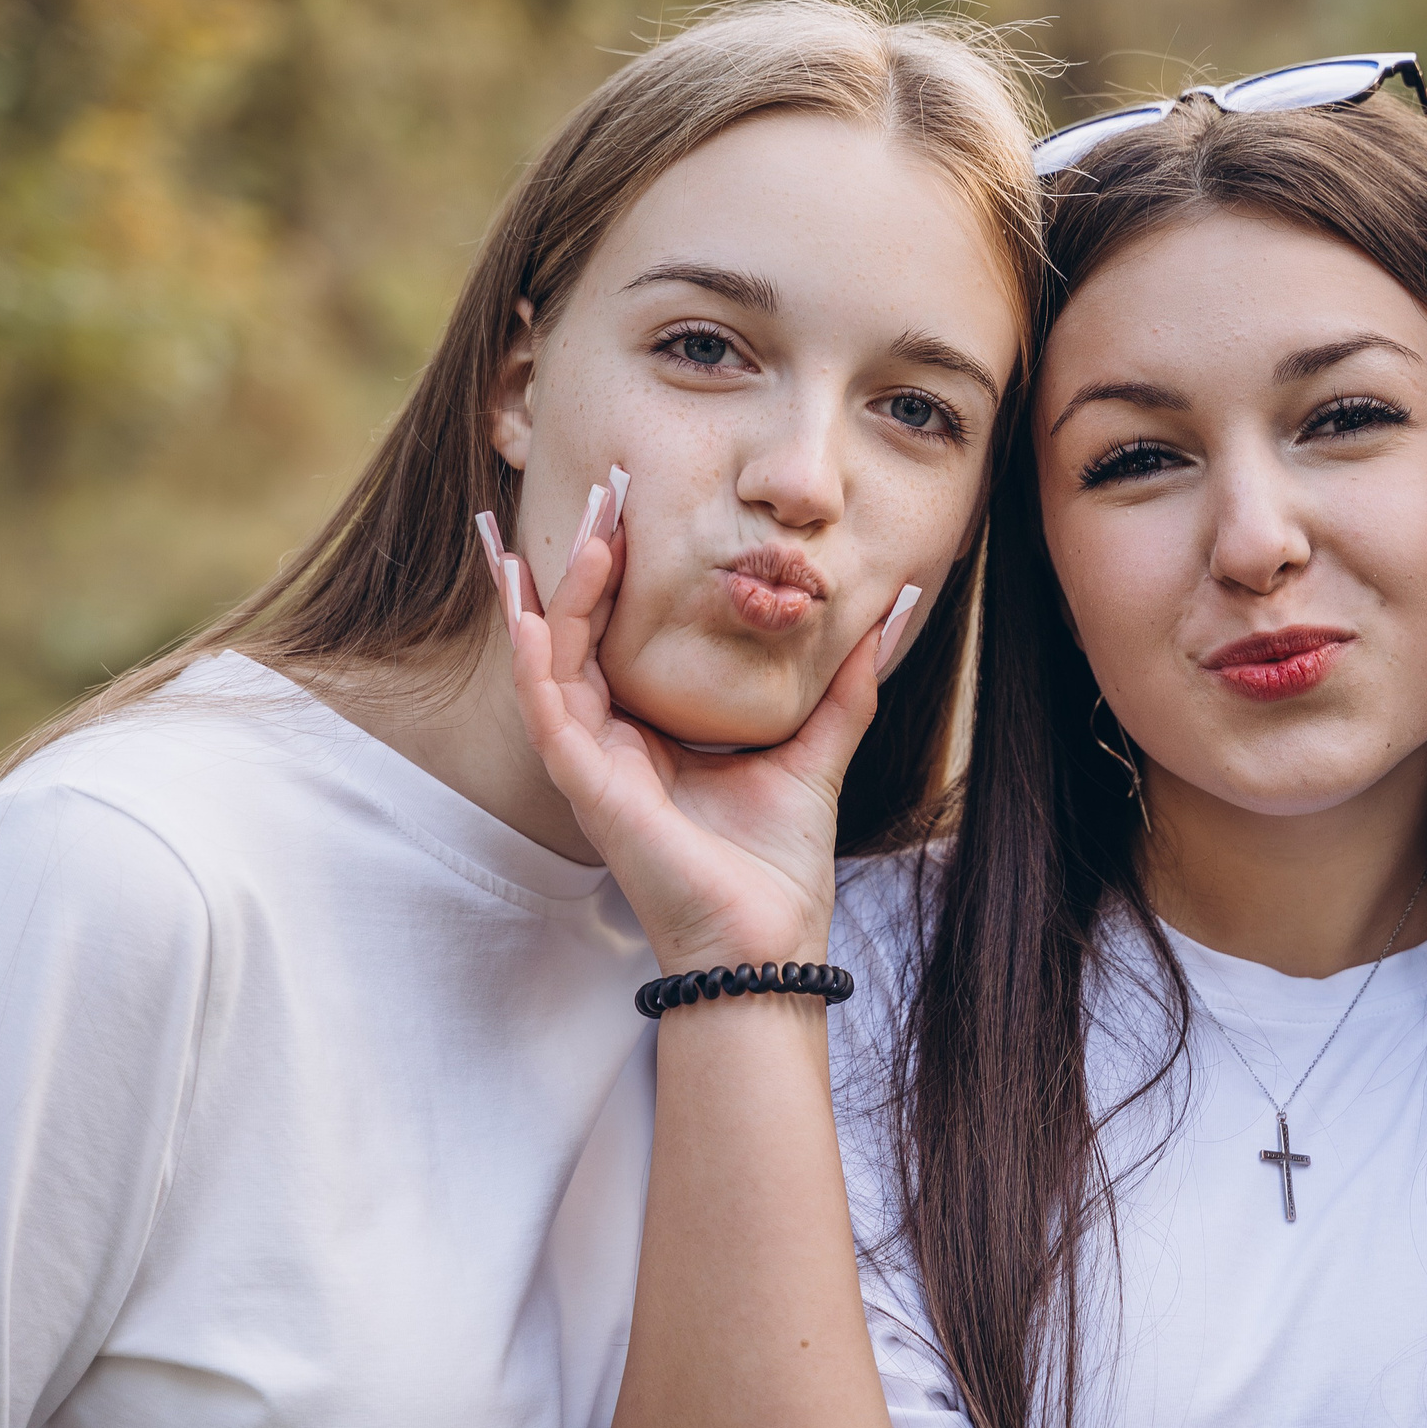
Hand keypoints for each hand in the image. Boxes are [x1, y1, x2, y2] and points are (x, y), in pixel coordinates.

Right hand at [492, 484, 887, 970]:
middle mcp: (616, 742)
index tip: (641, 504)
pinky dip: (536, 657)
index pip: (625, 636)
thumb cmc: (779, 862)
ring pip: (556, 659)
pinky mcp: (589, 789)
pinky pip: (547, 710)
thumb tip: (893, 610)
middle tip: (609, 489)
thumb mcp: (817, 748)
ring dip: (564, 592)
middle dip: (590, 560)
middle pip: (584, 634)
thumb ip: (845, 682)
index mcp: (657, 732)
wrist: (770, 938)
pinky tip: (533, 609)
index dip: (627, 571)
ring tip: (591, 529)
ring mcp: (595, 765)